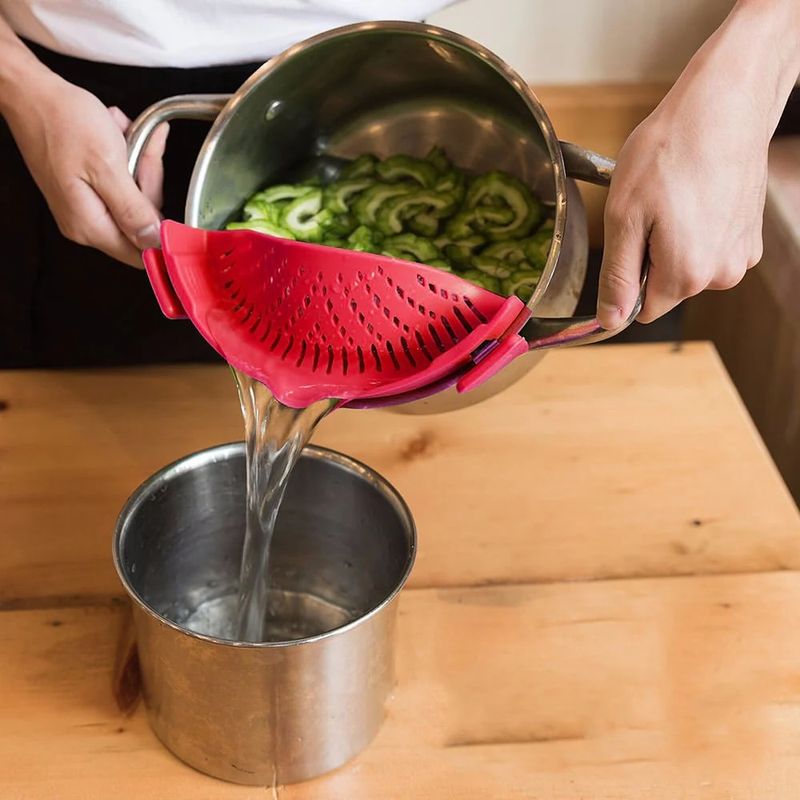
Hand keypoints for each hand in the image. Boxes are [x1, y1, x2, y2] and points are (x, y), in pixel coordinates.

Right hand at [3, 70, 167, 266]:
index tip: (169, 196)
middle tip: (143, 146)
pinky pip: (120, 181)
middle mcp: (86, 223)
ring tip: (124, 133)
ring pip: (134, 196)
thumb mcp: (107, 166)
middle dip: (149, 181)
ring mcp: (84, 206)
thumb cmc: (63, 121)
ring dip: (138, 161)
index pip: (141, 252)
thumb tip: (154, 242)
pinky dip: (125, 156)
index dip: (163, 231)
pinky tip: (117, 133)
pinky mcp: (85, 189)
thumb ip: (133, 210)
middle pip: (141, 221)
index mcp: (90, 226)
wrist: (31, 91)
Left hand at [595, 0, 799, 328]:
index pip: (642, 310)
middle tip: (651, 211)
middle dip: (651, 258)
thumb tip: (611, 320)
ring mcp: (741, 255)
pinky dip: (698, 229)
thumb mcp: (624, 218)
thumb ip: (617, 277)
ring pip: (688, 269)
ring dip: (674, 243)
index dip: (627, 280)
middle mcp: (721, 275)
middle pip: (666, 289)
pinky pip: (710, 249)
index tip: (629, 241)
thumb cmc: (670, 153)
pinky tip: (697, 196)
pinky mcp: (751, 236)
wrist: (724, 106)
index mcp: (686, 275)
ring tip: (675, 199)